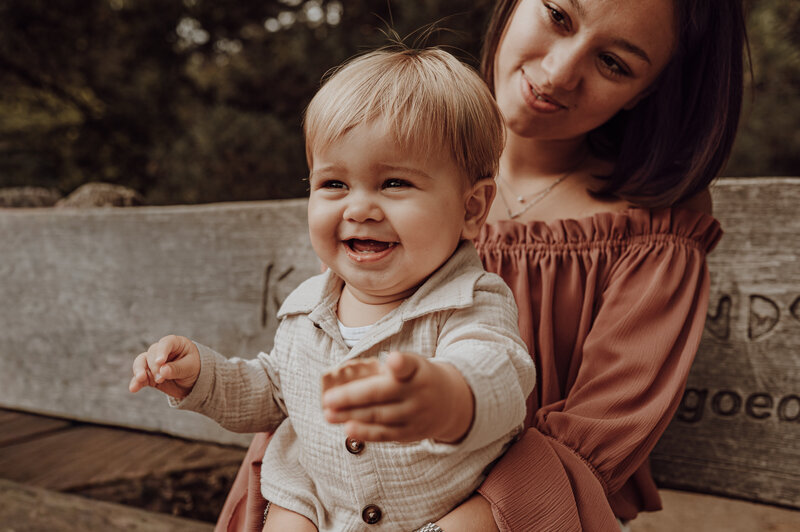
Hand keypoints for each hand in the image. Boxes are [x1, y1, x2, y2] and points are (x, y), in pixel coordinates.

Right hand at [128, 335, 200, 398]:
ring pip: (141, 362)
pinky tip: (133, 388)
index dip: (162, 351)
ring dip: (139, 370)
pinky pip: (140, 377)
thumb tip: (162, 371)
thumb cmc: (195, 368)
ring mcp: (153, 362)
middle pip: (152, 353)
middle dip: (154, 366)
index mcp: (175, 343)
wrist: (193, 382)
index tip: (160, 362)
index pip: (166, 343)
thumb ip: (177, 369)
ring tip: (141, 379)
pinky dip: (136, 382)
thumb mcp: (191, 368)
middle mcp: (162, 351)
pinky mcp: (149, 375)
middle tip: (161, 378)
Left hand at [321, 351, 473, 442]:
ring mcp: (414, 414)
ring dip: (350, 416)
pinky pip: (384, 434)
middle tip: (328, 399)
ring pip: (378, 416)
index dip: (400, 363)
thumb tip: (347, 379)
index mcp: (416, 369)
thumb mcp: (411, 365)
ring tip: (329, 415)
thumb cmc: (418, 378)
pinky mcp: (411, 433)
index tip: (393, 360)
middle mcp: (417, 392)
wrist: (450, 403)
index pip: (408, 365)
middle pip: (381, 394)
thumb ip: (386, 370)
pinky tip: (347, 428)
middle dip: (352, 397)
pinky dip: (364, 432)